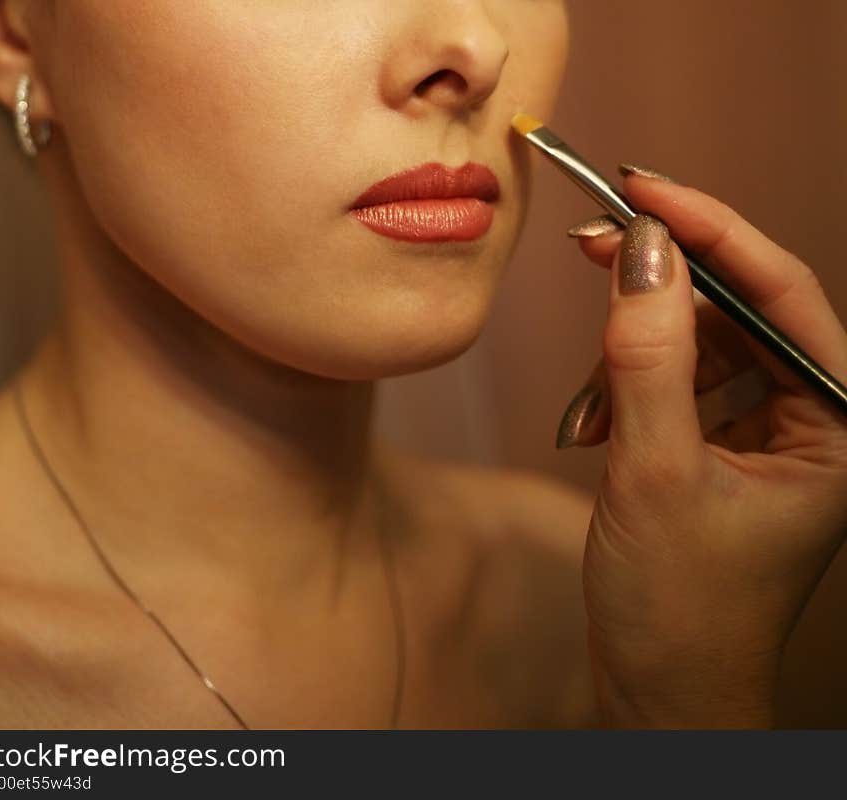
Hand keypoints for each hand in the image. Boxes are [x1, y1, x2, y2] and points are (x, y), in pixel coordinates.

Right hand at [561, 168, 846, 727]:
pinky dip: (626, 391)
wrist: (662, 690)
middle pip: (735, 309)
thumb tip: (638, 251)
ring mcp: (766, 433)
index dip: (709, 228)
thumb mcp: (654, 474)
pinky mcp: (721, 446)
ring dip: (630, 356)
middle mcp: (812, 418)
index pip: (779, 293)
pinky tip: (595, 428)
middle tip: (591, 244)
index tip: (640, 188)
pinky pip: (674, 381)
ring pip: (695, 342)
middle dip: (657, 286)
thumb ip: (649, 358)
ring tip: (589, 412)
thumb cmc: (679, 607)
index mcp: (837, 424)